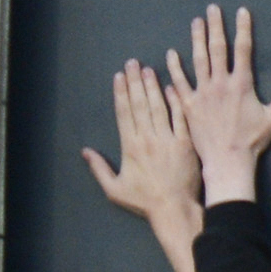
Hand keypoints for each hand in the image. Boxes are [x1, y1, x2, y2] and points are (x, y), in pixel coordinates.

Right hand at [83, 59, 202, 239]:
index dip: (121, 94)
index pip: (124, 114)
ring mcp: (168, 139)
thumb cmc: (143, 201)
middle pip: (140, 105)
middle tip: (132, 63)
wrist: (173, 207)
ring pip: (158, 107)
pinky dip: (175, 100)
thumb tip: (85, 152)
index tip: (119, 77)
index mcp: (130, 148)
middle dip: (135, 82)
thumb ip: (99, 169)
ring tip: (148, 69)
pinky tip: (171, 86)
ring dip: (153, 86)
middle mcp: (147, 139)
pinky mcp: (185, 142)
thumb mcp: (113, 190)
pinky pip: (180, 116)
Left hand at [168, 5, 270, 205]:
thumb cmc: (252, 140)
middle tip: (212, 9)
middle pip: (217, 49)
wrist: (227, 162)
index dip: (243, 28)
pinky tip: (169, 55)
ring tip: (195, 23)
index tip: (241, 11)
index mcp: (241, 83)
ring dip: (196, 40)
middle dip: (216, 27)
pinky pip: (178, 84)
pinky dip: (174, 69)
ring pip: (197, 62)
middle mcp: (219, 85)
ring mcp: (201, 96)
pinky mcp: (187, 108)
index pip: (242, 49)